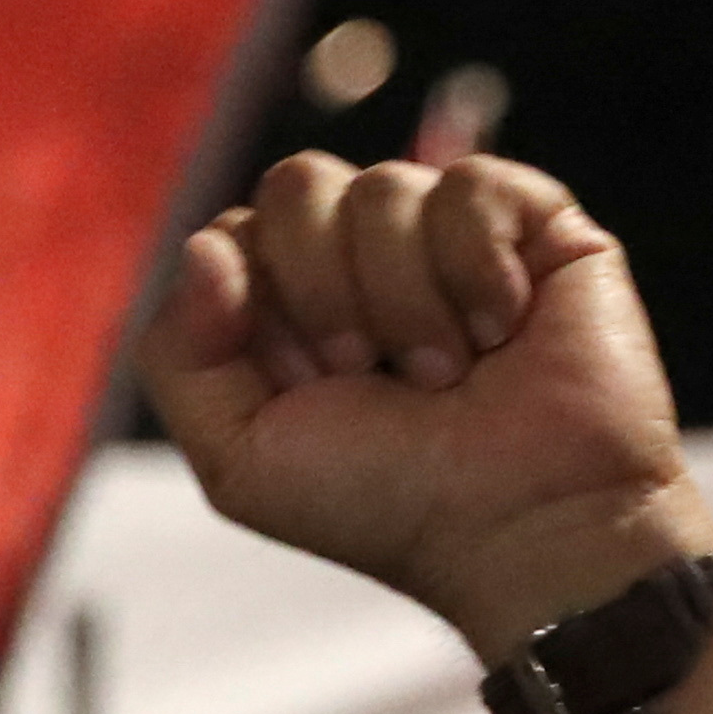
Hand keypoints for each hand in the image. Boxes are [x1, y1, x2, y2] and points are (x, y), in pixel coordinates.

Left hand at [136, 153, 712, 660]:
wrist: (524, 530)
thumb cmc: (387, 503)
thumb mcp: (240, 457)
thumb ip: (177, 353)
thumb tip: (207, 245)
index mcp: (290, 300)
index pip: (238, 229)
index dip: (262, 303)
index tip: (311, 384)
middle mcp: (365, 255)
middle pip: (298, 184)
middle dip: (326, 292)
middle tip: (372, 372)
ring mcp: (449, 234)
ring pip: (383, 186)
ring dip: (406, 301)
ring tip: (445, 374)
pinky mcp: (535, 223)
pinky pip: (471, 183)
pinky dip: (477, 268)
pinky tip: (502, 330)